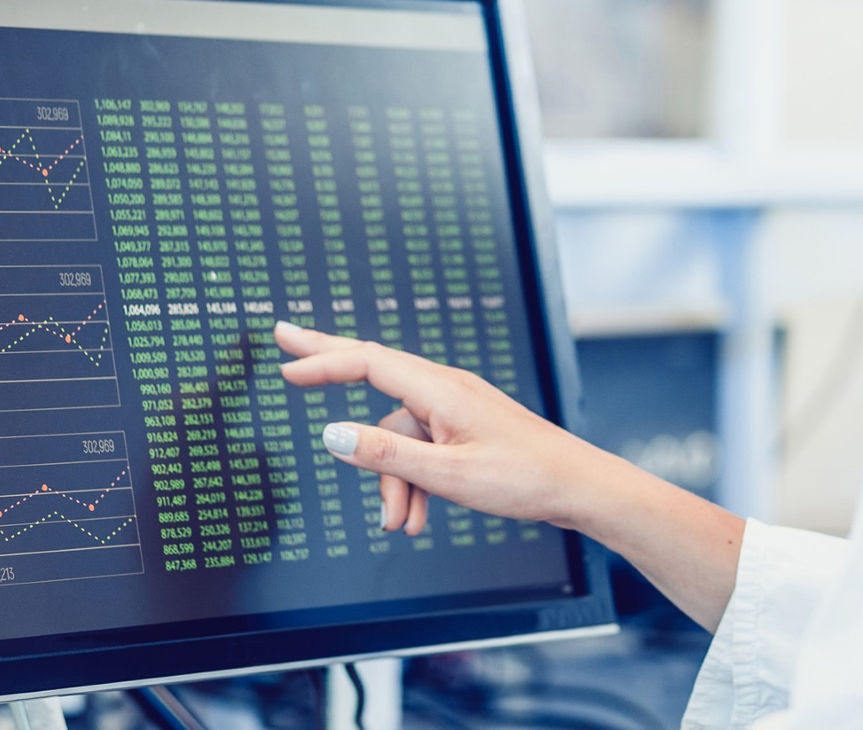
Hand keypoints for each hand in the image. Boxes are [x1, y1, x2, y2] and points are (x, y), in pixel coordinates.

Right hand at [275, 321, 601, 537]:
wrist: (578, 486)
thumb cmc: (525, 477)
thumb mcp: (447, 474)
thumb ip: (387, 456)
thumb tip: (333, 434)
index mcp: (440, 389)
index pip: (367, 362)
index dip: (322, 361)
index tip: (284, 360)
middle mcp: (446, 389)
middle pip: (374, 370)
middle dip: (328, 363)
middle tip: (284, 338)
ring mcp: (456, 408)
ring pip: (398, 437)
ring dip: (393, 481)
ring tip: (403, 524)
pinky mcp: (464, 429)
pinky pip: (421, 449)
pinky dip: (414, 482)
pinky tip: (420, 517)